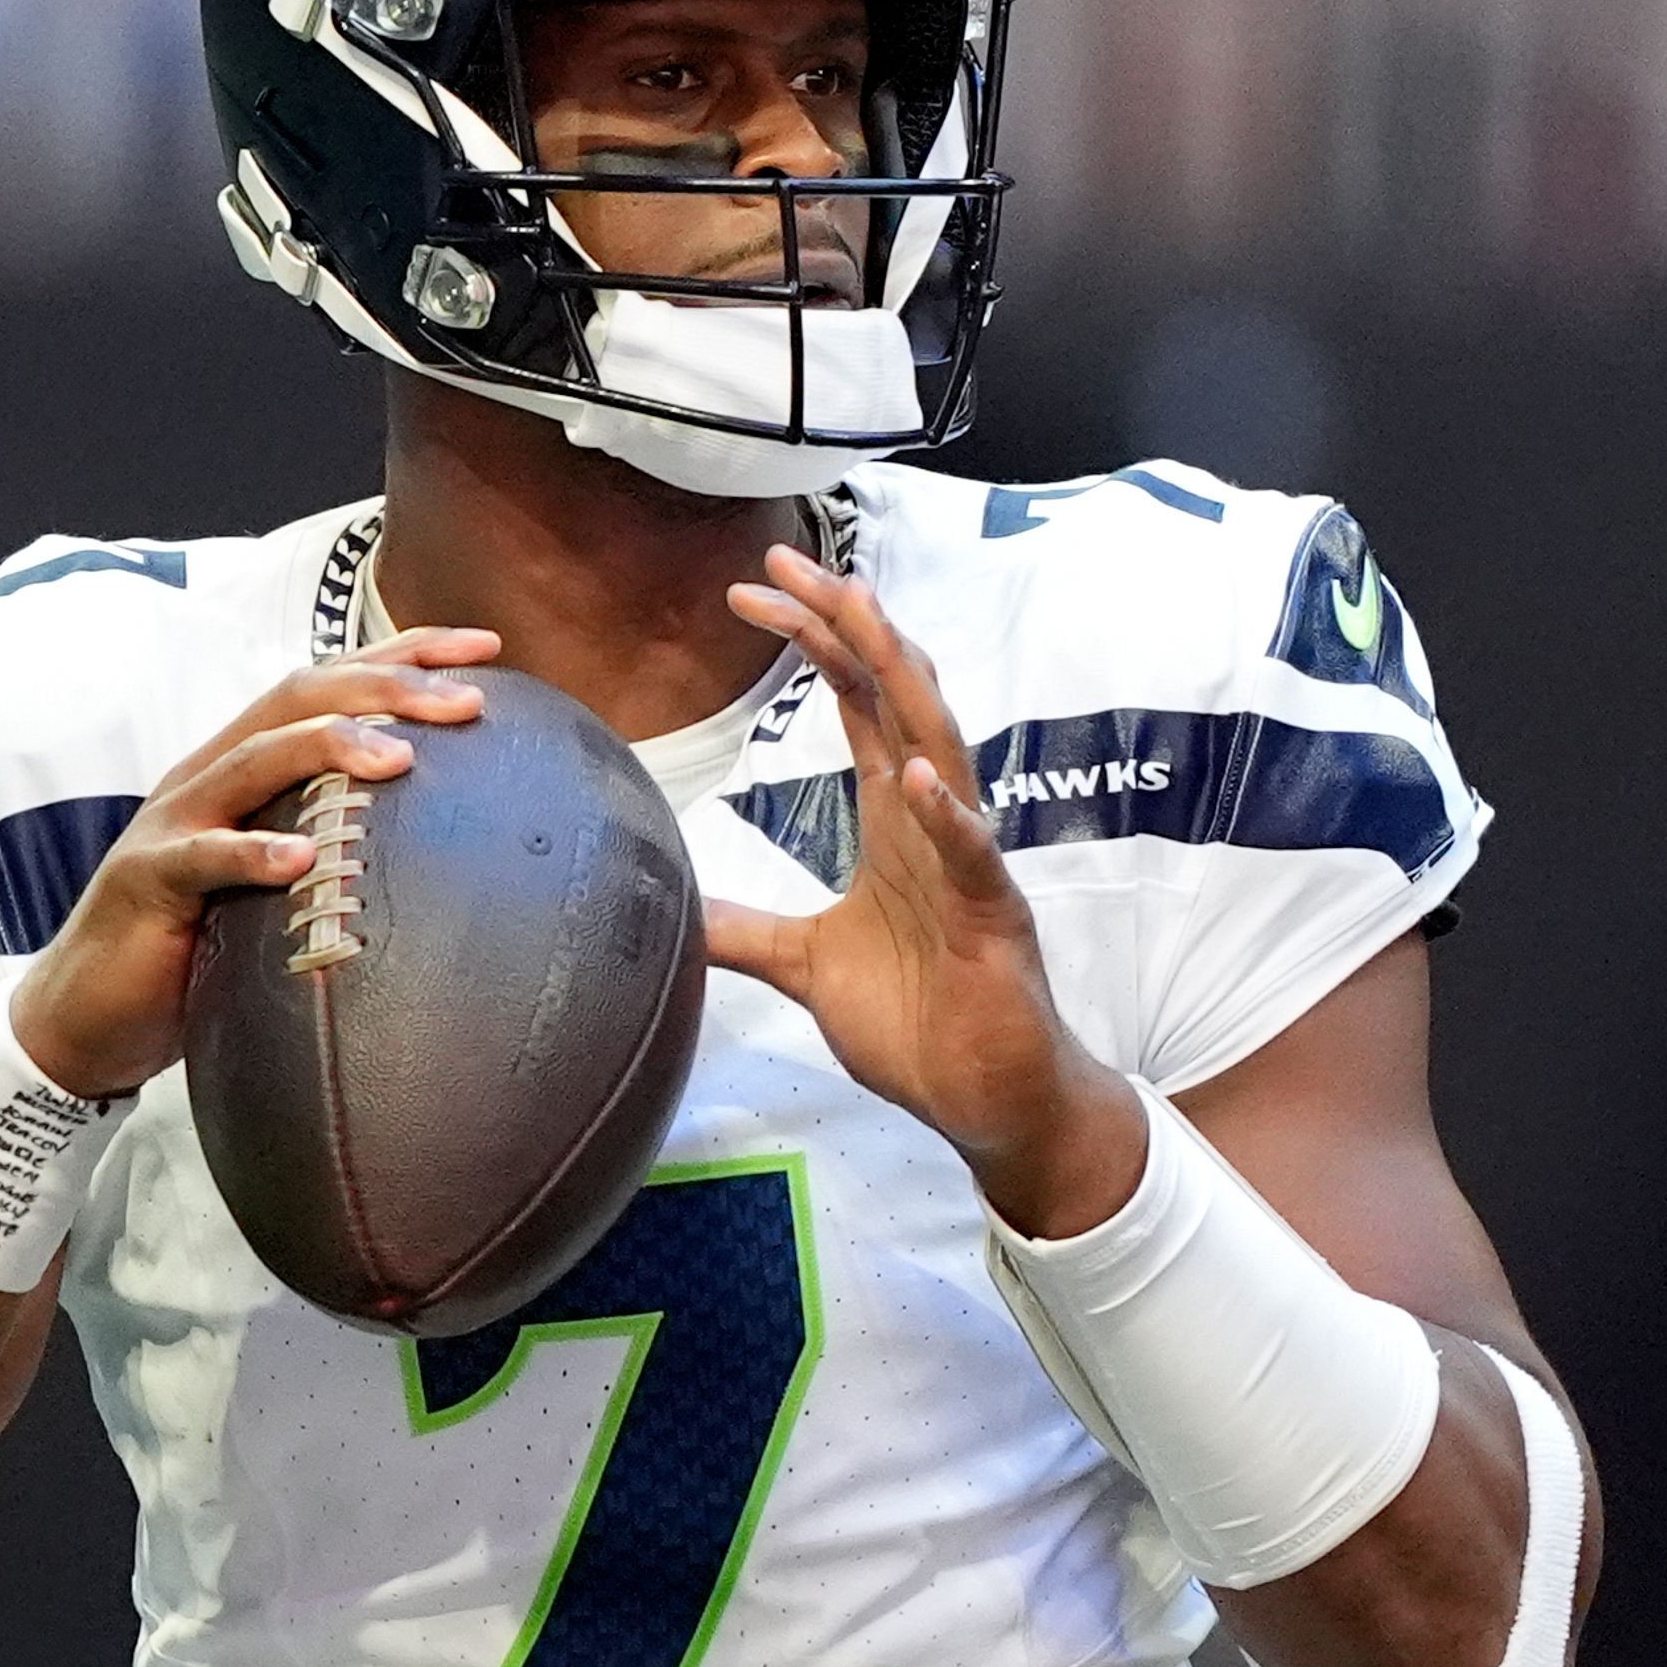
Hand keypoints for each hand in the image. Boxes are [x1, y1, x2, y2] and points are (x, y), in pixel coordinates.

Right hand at [5, 628, 495, 1097]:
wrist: (87, 1012)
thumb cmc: (198, 946)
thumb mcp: (277, 881)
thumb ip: (336, 844)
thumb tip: (450, 843)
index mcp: (246, 763)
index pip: (330, 683)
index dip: (406, 656)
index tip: (488, 652)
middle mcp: (209, 774)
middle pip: (298, 698)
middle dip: (387, 687)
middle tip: (469, 701)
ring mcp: (174, 822)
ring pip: (253, 759)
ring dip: (329, 748)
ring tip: (401, 757)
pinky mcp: (146, 881)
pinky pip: (201, 859)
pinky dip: (250, 854)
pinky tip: (300, 860)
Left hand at [705, 548, 1143, 1234]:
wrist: (987, 1102)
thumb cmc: (920, 1026)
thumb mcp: (807, 966)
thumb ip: (745, 929)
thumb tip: (672, 911)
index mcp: (895, 820)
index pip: (855, 703)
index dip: (812, 641)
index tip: (754, 591)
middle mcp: (935, 822)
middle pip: (894, 699)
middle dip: (847, 627)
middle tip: (792, 564)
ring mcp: (969, 865)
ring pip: (942, 750)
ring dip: (902, 683)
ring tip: (864, 617)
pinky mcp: (994, 921)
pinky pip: (975, 859)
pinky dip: (951, 818)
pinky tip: (922, 779)